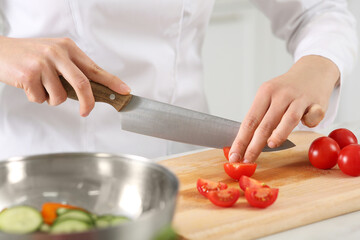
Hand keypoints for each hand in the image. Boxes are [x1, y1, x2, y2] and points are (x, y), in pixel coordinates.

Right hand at [0, 36, 129, 116]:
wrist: (0, 51)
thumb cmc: (30, 55)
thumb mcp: (55, 55)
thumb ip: (73, 69)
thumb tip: (93, 90)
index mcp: (68, 48)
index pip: (95, 68)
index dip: (112, 81)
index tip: (125, 90)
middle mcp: (58, 54)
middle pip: (83, 84)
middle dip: (88, 103)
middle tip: (86, 112)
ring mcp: (43, 64)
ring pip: (60, 97)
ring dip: (52, 99)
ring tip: (41, 86)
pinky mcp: (29, 75)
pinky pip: (41, 99)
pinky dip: (36, 98)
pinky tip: (29, 85)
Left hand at [229, 55, 339, 162]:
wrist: (313, 71)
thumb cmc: (286, 90)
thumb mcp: (269, 97)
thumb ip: (261, 118)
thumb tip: (245, 144)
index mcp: (265, 92)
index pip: (249, 121)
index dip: (241, 140)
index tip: (234, 156)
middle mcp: (280, 94)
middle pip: (264, 123)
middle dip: (254, 145)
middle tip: (247, 160)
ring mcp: (299, 98)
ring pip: (288, 119)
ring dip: (279, 134)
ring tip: (270, 146)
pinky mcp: (317, 103)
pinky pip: (312, 118)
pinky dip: (308, 124)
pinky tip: (306, 126)